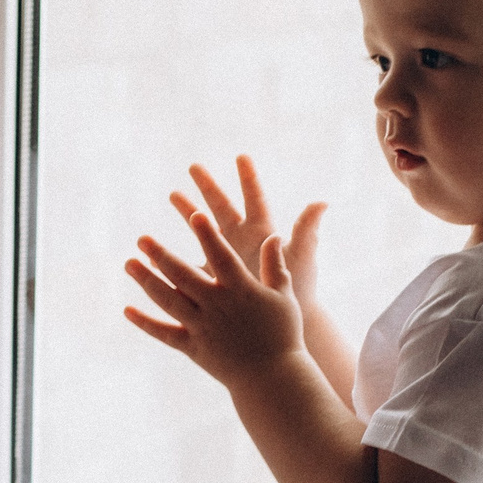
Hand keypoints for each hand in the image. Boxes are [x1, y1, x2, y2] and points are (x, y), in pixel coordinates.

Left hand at [124, 206, 307, 386]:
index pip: (221, 256)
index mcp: (241, 290)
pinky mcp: (192, 347)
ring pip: (168, 300)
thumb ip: (275, 266)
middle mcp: (217, 306)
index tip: (195, 215)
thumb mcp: (283, 297)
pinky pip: (164, 333)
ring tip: (129, 263)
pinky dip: (145, 323)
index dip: (208, 235)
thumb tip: (272, 236)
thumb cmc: (282, 335)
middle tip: (141, 238)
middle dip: (161, 255)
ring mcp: (202, 327)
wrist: (272, 378)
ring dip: (146, 281)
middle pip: (183, 276)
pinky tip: (127, 310)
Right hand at [172, 156, 327, 311]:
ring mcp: (226, 258)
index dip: (248, 179)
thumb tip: (322, 202)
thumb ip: (306, 230)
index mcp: (263, 233)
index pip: (255, 199)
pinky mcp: (214, 277)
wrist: (285, 325)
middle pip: (223, 208)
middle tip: (194, 167)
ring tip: (174, 194)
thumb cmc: (299, 292)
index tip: (241, 157)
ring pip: (203, 229)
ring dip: (188, 212)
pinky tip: (159, 246)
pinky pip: (191, 261)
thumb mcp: (301, 258)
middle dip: (208, 187)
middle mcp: (243, 241)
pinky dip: (177, 253)